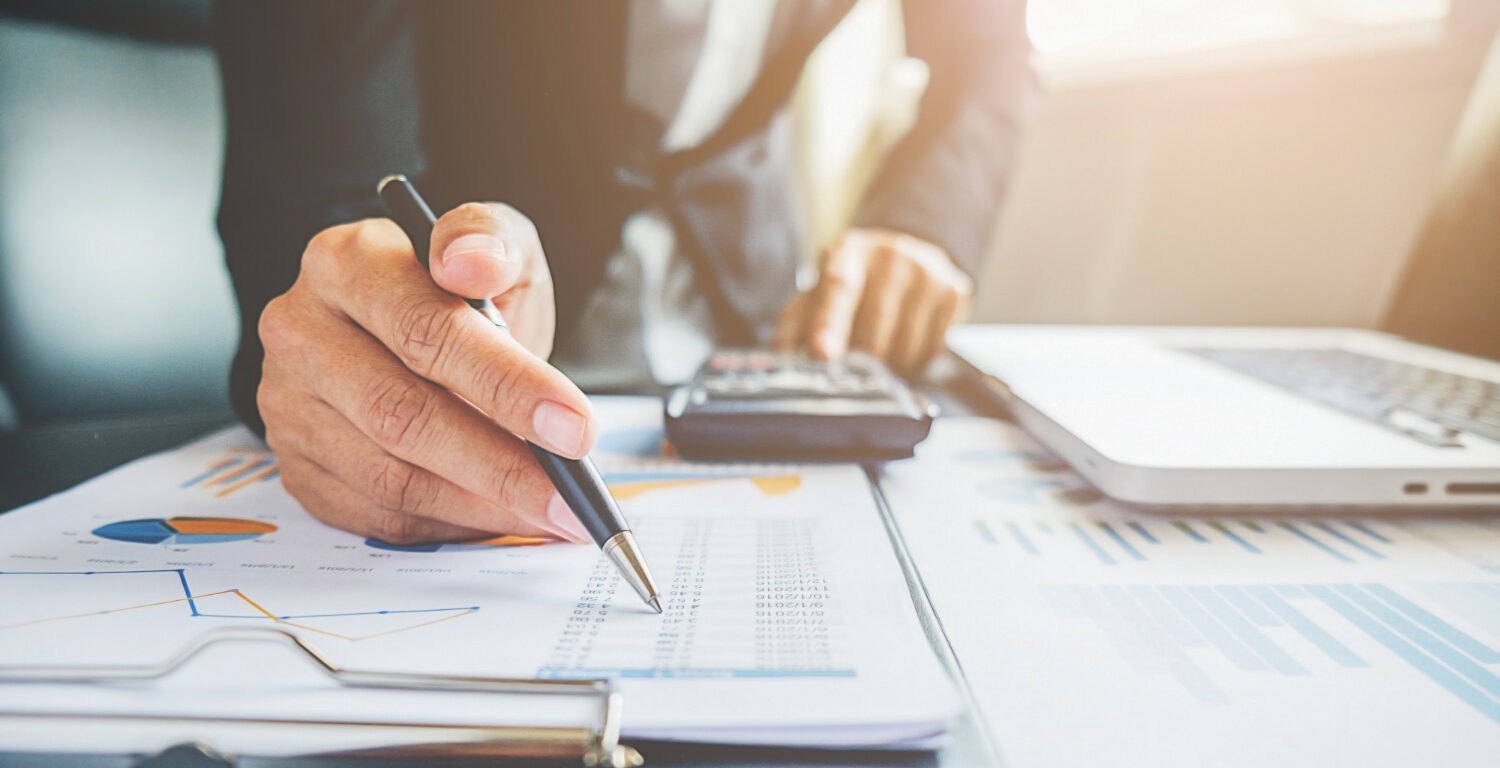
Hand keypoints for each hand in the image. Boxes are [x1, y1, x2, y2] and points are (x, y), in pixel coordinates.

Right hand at [257, 202, 597, 545]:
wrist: (414, 334)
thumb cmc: (460, 293)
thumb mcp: (496, 247)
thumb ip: (493, 241)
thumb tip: (471, 260)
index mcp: (346, 261)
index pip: (425, 329)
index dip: (507, 383)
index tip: (574, 427)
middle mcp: (301, 330)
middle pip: (402, 413)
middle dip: (501, 463)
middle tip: (569, 492)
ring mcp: (289, 404)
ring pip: (389, 475)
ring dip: (481, 504)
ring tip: (548, 511)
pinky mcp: (298, 464)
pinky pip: (376, 514)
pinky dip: (447, 524)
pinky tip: (497, 516)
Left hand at [774, 228, 971, 372]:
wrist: (906, 251)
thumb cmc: (854, 281)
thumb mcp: (817, 292)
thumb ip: (795, 326)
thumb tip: (779, 362)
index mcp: (847, 253)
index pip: (838, 288)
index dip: (828, 325)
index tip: (822, 354)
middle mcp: (890, 257)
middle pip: (873, 331)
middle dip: (859, 361)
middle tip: (853, 364)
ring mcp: (927, 272)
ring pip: (905, 348)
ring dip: (889, 367)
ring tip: (880, 350)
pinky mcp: (954, 290)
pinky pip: (932, 350)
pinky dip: (916, 361)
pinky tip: (906, 342)